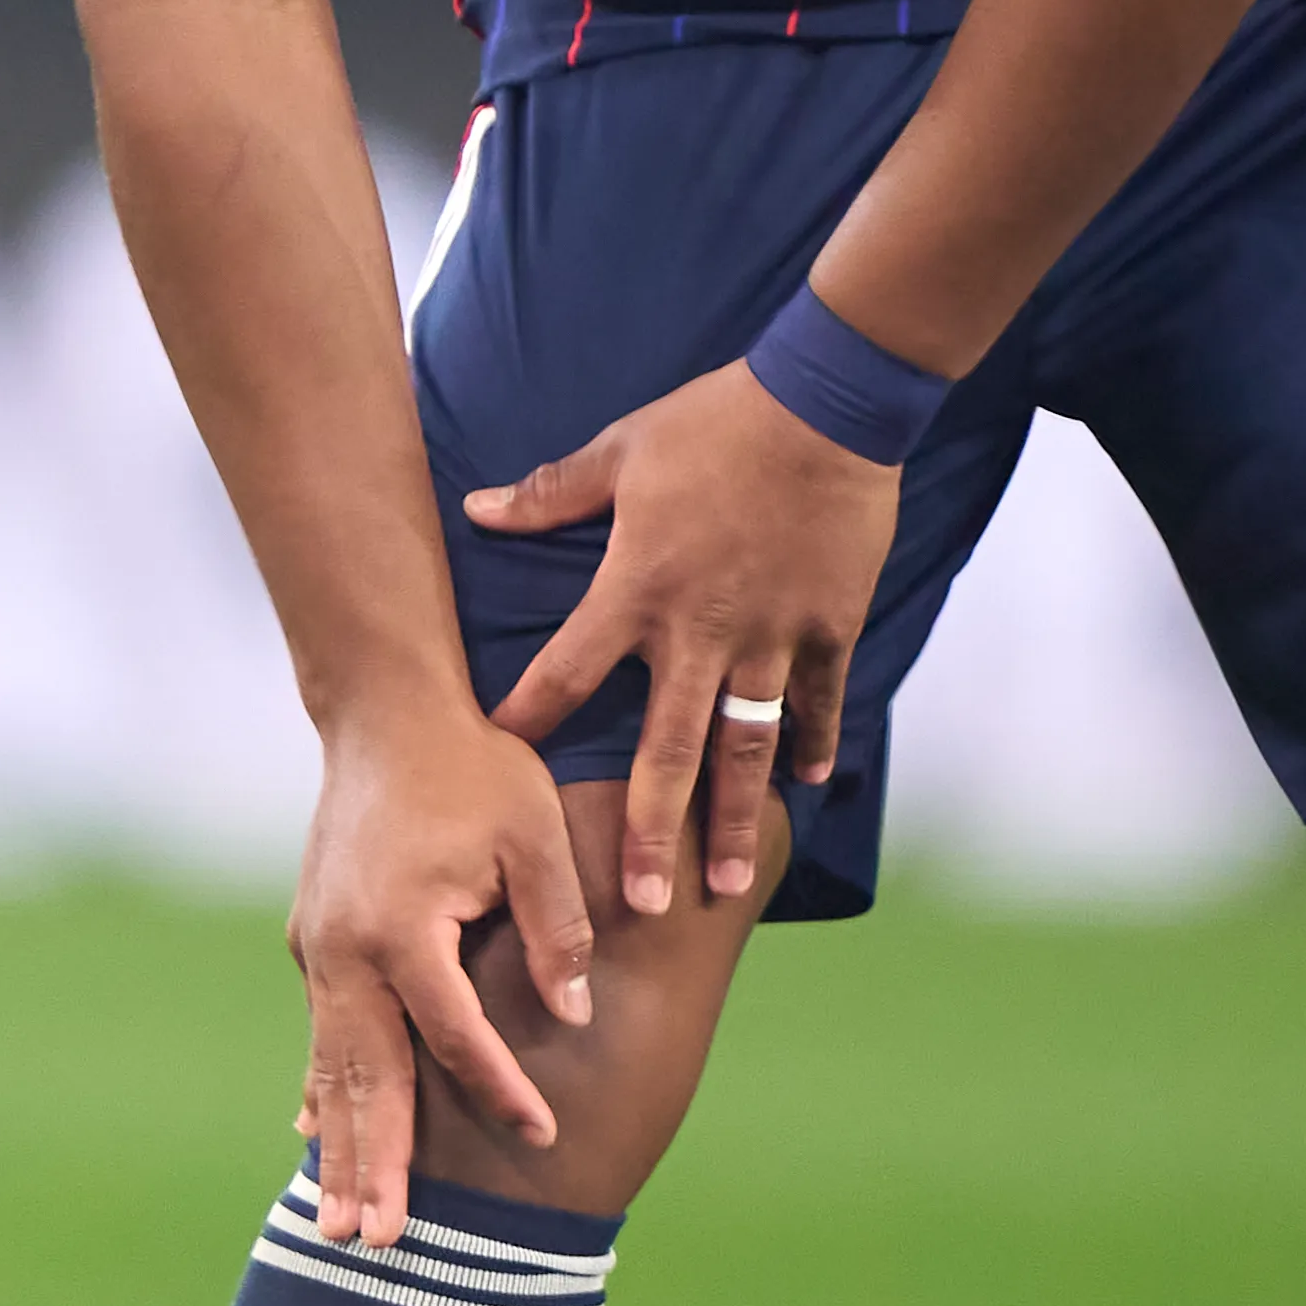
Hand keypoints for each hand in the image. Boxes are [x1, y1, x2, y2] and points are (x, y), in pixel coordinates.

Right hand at [290, 699, 594, 1245]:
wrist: (384, 713)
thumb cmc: (474, 767)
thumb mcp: (535, 834)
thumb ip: (556, 927)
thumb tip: (570, 1015)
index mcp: (404, 926)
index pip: (458, 1033)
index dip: (503, 1088)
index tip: (542, 1138)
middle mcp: (347, 950)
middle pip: (368, 1077)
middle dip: (377, 1164)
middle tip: (378, 1243)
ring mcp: (320, 949)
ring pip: (334, 1068)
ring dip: (340, 1148)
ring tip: (338, 1227)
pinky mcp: (314, 941)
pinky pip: (322, 1036)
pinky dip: (324, 1092)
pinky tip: (315, 1141)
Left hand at [467, 360, 898, 914]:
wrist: (826, 402)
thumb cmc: (716, 422)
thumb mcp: (623, 448)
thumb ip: (551, 495)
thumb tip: (477, 509)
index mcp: (639, 589)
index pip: (566, 671)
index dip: (530, 720)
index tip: (502, 771)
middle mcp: (702, 630)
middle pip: (666, 751)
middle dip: (649, 830)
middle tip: (639, 902)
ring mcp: (772, 636)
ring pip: (747, 750)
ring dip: (734, 821)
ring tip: (724, 883)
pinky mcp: (829, 626)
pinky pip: (818, 700)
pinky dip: (813, 742)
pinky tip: (807, 784)